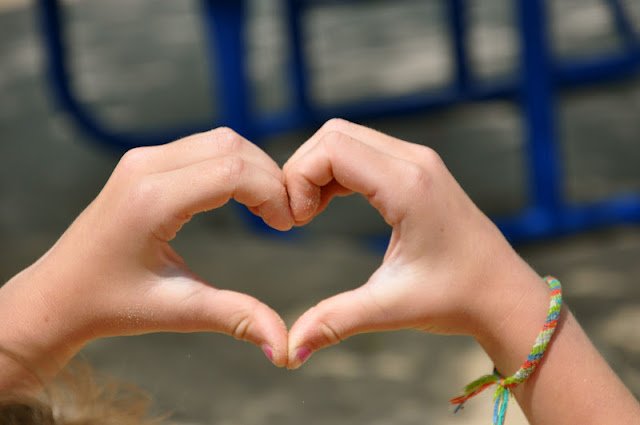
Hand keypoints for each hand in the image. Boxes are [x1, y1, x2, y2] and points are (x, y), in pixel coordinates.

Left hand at [0, 128, 293, 386]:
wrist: (58, 294)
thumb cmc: (111, 305)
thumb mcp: (178, 310)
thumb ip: (236, 318)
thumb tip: (284, 348)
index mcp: (151, 200)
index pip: (232, 171)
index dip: (272, 193)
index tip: (286, 226)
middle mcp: (145, 167)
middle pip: (231, 146)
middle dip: (270, 178)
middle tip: (284, 219)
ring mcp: (142, 159)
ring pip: (220, 141)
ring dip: (253, 170)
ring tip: (267, 211)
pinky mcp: (144, 162)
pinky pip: (203, 147)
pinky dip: (233, 166)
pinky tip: (242, 199)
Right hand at [284, 119, 546, 367]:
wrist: (504, 294)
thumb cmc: (457, 299)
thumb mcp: (391, 308)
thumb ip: (334, 321)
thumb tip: (289, 350)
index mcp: (408, 185)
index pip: (331, 149)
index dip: (298, 178)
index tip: (295, 223)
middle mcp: (414, 161)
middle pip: (334, 135)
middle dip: (303, 170)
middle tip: (297, 217)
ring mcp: (418, 161)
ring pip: (347, 138)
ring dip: (318, 169)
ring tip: (309, 213)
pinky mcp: (418, 169)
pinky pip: (364, 151)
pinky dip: (337, 171)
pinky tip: (329, 204)